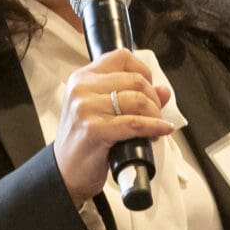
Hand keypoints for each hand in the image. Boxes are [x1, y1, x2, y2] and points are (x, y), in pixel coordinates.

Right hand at [53, 50, 175, 204]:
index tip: (149, 90)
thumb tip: (164, 91)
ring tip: (154, 127)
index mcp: (82, 78)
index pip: (122, 57)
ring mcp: (86, 108)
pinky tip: (161, 131)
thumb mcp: (104, 112)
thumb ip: (132, 96)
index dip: (144, 72)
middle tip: (155, 116)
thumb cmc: (84, 142)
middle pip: (136, 80)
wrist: (65, 172)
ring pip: (139, 101)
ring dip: (155, 115)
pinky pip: (135, 123)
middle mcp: (82, 88)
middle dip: (154, 99)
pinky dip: (154, 127)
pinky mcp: (94, 129)